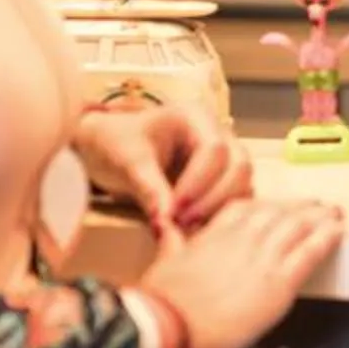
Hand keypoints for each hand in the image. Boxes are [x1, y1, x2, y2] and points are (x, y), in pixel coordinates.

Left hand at [75, 97, 253, 229]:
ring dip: (219, 210)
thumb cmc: (115, 144)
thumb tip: (165, 221)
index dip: (199, 183)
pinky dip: (220, 217)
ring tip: (186, 229)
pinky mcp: (220, 182)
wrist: (105, 150)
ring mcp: (223, 159)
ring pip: (243, 186)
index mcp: (196, 117)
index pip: (215, 149)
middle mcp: (217, 134)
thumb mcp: (128, 162)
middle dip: (214, 199)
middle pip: (240, 167)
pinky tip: (194, 230)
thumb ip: (149, 188)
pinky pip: (234, 201)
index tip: (174, 210)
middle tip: (182, 223)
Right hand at [141, 198, 343, 347]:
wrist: (169, 328)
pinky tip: (339, 232)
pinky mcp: (280, 282)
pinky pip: (311, 251)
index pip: (244, 209)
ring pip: (298, 226)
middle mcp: (240, 239)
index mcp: (212, 235)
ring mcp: (263, 258)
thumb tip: (166, 226)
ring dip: (319, 218)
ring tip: (335, 215)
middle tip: (317, 206)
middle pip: (276, 212)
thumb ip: (171, 243)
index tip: (276, 205)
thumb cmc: (160, 305)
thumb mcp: (162, 264)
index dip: (264, 206)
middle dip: (298, 208)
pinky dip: (328, 238)